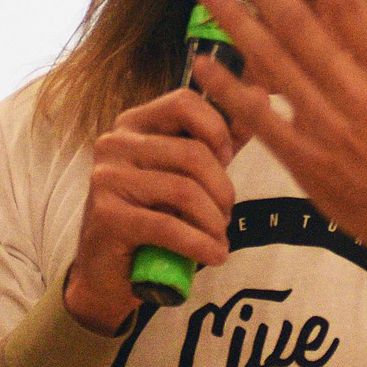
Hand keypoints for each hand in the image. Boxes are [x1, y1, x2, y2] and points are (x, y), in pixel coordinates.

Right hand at [64, 88, 238, 333]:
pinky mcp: (106, 215)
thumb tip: (261, 95)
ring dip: (213, 221)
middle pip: (192, 152)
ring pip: (184, 191)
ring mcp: (106, 177)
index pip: (185, 102)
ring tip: (219, 238)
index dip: (218, 130)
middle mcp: (115, 142)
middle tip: (227, 214)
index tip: (226, 162)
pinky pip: (168, 226)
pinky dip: (200, 244)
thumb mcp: (188, 172)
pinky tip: (214, 255)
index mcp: (134, 123)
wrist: (109, 271)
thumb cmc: (153, 214)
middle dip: (222, 189)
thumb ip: (221, 137)